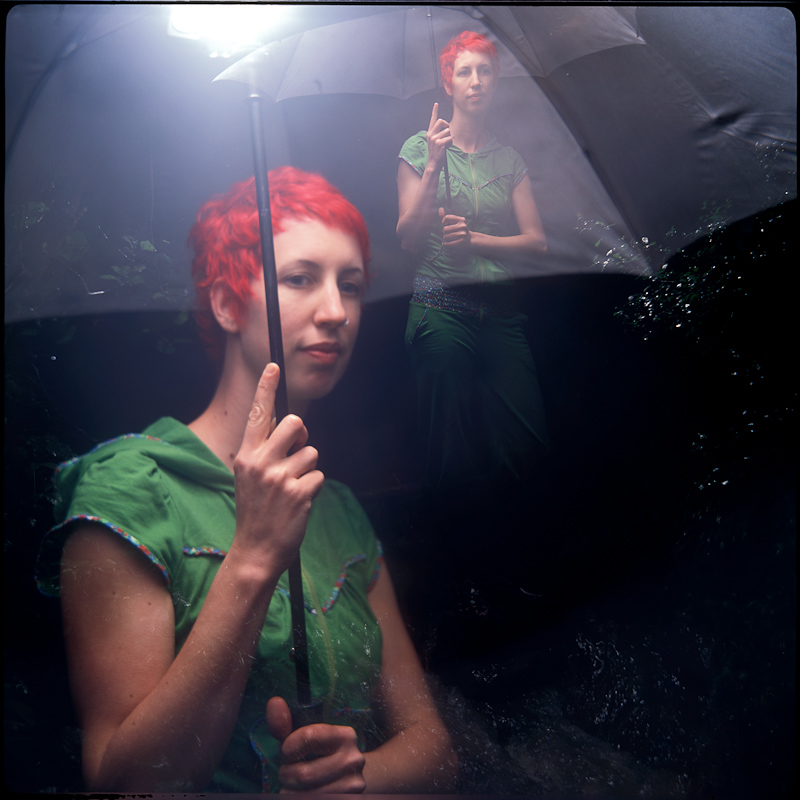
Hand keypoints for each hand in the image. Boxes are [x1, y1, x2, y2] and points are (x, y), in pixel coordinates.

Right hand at [231, 363, 323, 575]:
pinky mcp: (299, 492)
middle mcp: (261, 462)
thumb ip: (263, 450)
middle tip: (296, 453)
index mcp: (246, 455)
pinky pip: (319, 475)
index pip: (258, 414)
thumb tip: (285, 422)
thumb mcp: (248, 477)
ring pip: (311, 452)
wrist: (256, 550)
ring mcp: (280, 477)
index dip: (266, 388)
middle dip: (302, 434)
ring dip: (308, 469)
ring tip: (292, 489)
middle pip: (296, 423)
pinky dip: (314, 488)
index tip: (274, 366)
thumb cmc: (256, 510)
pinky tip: (299, 503)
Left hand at [266, 697, 365, 792]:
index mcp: (345, 736)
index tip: (286, 752)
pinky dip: (298, 799)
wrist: (347, 779)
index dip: (288, 748)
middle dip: (287, 774)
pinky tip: (304, 794)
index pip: (308, 737)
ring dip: (290, 791)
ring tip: (296, 785)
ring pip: (304, 795)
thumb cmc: (318, 754)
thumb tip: (274, 702)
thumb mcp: (303, 736)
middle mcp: (354, 760)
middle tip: (289, 772)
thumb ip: (286, 723)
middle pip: (303, 774)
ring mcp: (353, 785)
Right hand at [425, 103, 451, 169]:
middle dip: (447, 126)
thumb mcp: (435, 141)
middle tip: (447, 134)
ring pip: (448, 131)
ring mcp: (434, 138)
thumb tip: (448, 128)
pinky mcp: (439, 143)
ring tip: (446, 145)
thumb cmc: (437, 152)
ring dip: (450, 138)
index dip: (434, 111)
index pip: (432, 120)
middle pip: (441, 121)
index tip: (436, 104)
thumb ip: (438, 134)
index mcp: (430, 132)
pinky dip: (450, 143)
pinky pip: (450, 138)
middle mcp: (431, 134)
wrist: (434, 163)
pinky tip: (446, 148)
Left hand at [440, 207, 471, 248]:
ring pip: (445, 237)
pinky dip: (447, 244)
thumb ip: (446, 217)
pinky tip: (451, 243)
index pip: (446, 218)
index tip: (446, 225)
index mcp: (461, 220)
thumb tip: (440, 208)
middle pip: (444, 229)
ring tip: (451, 239)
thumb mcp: (454, 222)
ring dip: (446, 239)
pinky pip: (448, 244)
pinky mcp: (461, 242)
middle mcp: (462, 226)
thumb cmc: (460, 231)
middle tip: (450, 234)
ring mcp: (462, 234)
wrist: (470, 240)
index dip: (443, 222)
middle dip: (445, 233)